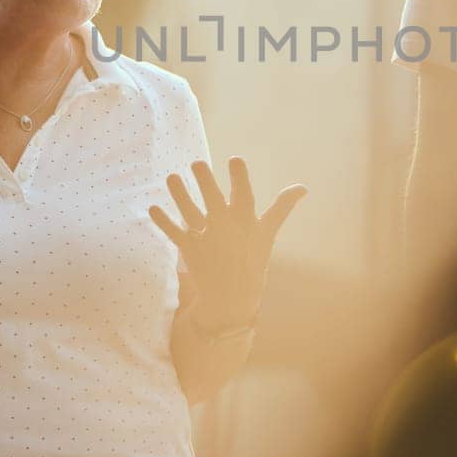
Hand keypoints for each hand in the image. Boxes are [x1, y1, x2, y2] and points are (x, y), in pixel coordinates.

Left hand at [149, 157, 306, 330]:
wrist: (234, 297)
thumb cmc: (253, 259)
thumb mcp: (268, 233)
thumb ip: (281, 207)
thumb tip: (303, 187)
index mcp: (245, 221)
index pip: (243, 194)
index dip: (239, 177)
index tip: (234, 159)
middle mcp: (225, 227)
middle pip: (213, 199)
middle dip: (205, 181)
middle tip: (196, 163)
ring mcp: (207, 238)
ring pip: (189, 211)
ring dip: (179, 194)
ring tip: (171, 177)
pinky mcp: (190, 249)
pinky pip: (174, 232)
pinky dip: (163, 221)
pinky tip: (153, 207)